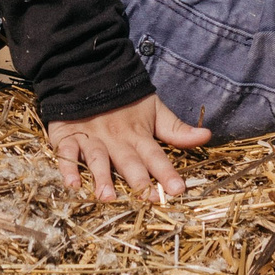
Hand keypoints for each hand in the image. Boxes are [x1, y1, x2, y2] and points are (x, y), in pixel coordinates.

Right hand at [47, 96, 211, 200]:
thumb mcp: (154, 111)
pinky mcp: (68, 136)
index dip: (166, 172)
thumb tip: (207, 135)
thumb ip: (176, 129)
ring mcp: (91, 137)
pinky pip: (67, 152)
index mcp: (138, 134)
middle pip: (128, 161)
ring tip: (107, 197)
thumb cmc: (125, 102)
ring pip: (97, 158)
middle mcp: (115, 139)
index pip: (155, 155)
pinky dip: (68, 167)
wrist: (88, 75)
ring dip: (102, 177)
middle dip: (138, 179)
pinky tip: (72, 185)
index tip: (178, 190)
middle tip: (148, 199)